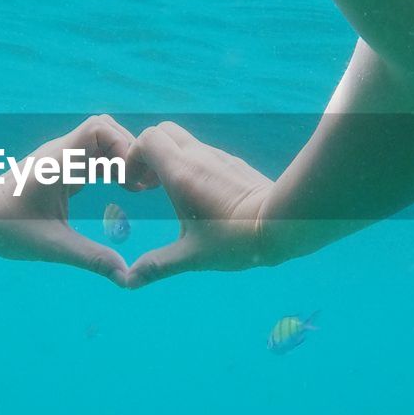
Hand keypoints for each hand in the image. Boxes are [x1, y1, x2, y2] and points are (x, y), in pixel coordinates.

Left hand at [0, 115, 151, 286]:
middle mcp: (60, 154)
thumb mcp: (53, 246)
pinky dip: (110, 169)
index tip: (132, 177)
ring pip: (101, 145)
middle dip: (129, 152)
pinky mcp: (58, 171)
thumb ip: (92, 258)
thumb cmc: (4, 229)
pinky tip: (122, 190)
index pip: (100, 128)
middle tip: (143, 184)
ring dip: (121, 161)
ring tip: (138, 188)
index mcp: (59, 161)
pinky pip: (91, 160)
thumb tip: (125, 277)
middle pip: (107, 131)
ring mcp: (59, 160)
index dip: (123, 145)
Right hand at [123, 121, 275, 287]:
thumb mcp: (192, 256)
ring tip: (170, 192)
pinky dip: (190, 164)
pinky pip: (203, 153)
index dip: (132, 158)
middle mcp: (198, 156)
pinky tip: (199, 195)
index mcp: (181, 172)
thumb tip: (128, 282)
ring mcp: (218, 156)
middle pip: (162, 132)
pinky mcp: (234, 163)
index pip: (146, 140)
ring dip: (170, 159)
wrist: (284, 223)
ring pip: (184, 141)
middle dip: (148, 153)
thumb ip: (157, 266)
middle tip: (148, 185)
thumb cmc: (236, 239)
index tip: (134, 186)